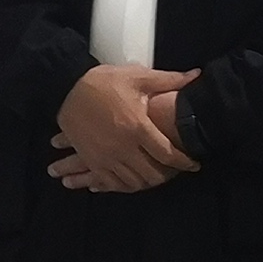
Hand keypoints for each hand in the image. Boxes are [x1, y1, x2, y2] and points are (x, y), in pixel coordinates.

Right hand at [52, 63, 198, 191]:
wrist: (66, 88)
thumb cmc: (105, 82)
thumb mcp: (138, 77)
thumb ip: (169, 80)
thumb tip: (196, 75)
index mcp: (138, 128)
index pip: (168, 154)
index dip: (185, 163)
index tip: (194, 165)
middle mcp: (123, 147)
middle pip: (152, 175)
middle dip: (167, 175)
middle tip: (174, 170)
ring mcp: (105, 157)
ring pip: (133, 183)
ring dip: (147, 182)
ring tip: (155, 175)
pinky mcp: (91, 160)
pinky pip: (111, 183)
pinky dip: (124, 185)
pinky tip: (131, 181)